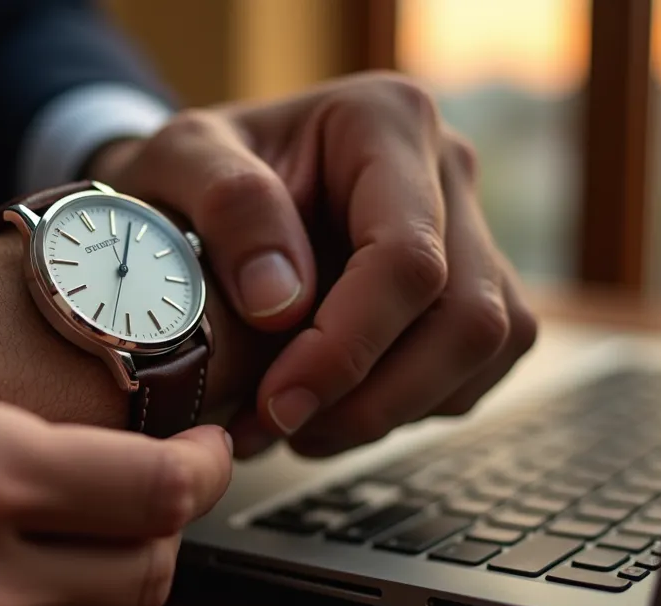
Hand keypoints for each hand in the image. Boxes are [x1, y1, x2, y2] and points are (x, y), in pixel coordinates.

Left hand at [87, 72, 538, 456]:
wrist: (200, 189)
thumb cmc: (192, 174)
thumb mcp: (178, 162)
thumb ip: (228, 207)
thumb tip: (281, 303)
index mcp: (386, 122)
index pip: (407, 256)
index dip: (348, 346)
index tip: (279, 401)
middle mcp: (448, 171)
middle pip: (466, 316)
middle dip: (374, 398)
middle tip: (282, 429)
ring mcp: (470, 232)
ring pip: (482, 351)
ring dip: (388, 412)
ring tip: (293, 428)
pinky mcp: (470, 290)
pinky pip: (472, 370)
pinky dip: (401, 411)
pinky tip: (326, 414)